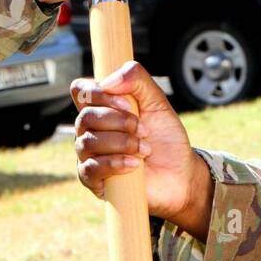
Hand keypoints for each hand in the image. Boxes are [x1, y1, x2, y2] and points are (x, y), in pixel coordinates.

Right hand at [71, 61, 215, 240]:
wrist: (180, 174)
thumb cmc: (165, 138)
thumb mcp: (158, 102)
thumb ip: (137, 80)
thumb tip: (108, 81)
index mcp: (102, 107)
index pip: (80, 90)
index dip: (98, 93)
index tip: (126, 103)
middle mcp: (90, 129)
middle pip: (85, 117)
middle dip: (119, 122)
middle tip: (144, 130)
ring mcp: (89, 155)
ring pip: (88, 142)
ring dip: (122, 143)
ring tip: (144, 149)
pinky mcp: (93, 180)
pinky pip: (91, 168)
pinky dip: (116, 163)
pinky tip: (135, 165)